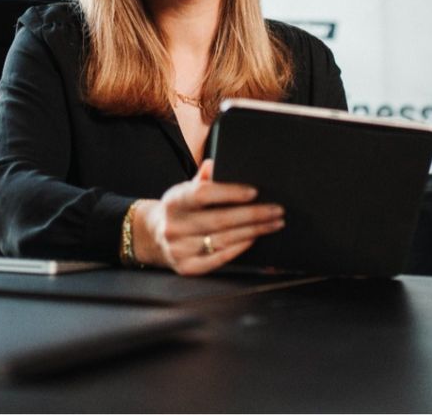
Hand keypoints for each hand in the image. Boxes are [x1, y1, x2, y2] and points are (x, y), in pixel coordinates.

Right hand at [134, 160, 284, 274]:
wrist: (154, 235)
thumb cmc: (180, 208)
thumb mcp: (185, 189)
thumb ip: (201, 179)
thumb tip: (214, 164)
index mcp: (174, 201)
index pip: (203, 195)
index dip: (230, 193)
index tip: (255, 192)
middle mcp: (174, 226)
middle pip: (219, 220)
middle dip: (253, 215)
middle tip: (276, 210)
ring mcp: (179, 249)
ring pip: (223, 240)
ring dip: (253, 232)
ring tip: (273, 224)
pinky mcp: (186, 267)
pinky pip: (218, 259)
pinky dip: (238, 248)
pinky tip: (253, 238)